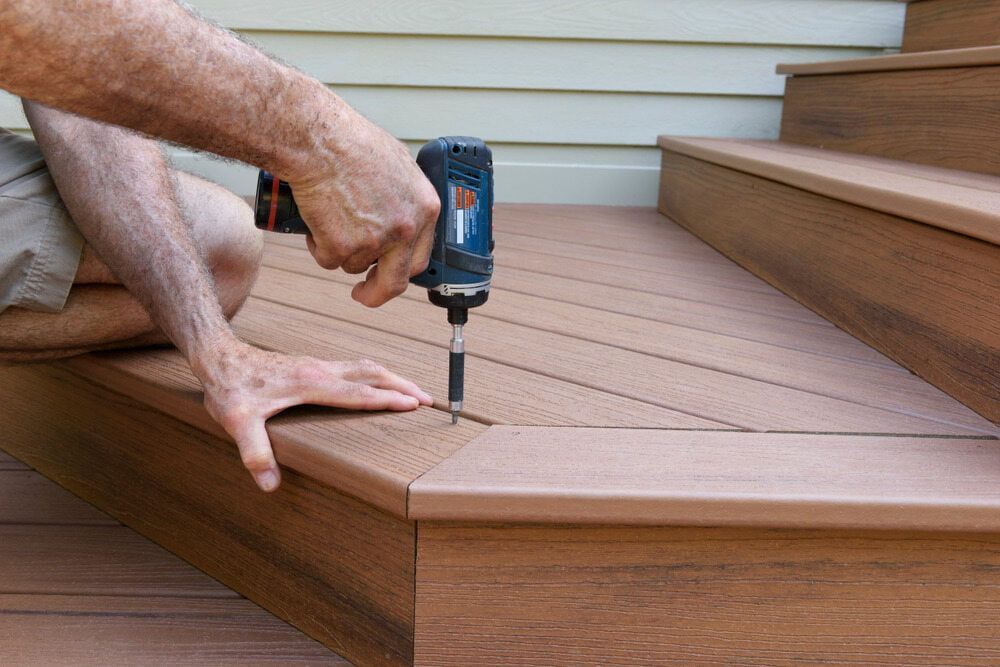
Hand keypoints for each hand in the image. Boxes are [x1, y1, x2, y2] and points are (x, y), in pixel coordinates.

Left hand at [194, 339, 432, 491]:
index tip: (414, 405)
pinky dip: (376, 375)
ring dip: (392, 377)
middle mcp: (320, 370)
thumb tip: (270, 483)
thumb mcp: (236, 422)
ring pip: (366, 367)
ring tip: (413, 391)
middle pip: (372, 374)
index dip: (386, 400)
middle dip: (402, 385)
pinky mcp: (314, 365)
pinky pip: (355, 367)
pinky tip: (377, 384)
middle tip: (428, 399)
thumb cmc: (229, 387)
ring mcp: (318, 365)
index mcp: (310, 382)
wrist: (219, 357)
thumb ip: (254, 452)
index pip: (358, 393)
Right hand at [290, 111, 439, 307]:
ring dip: (339, 249)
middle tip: (363, 293)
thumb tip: (398, 216)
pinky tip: (316, 215)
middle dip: (377, 292)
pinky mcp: (342, 248)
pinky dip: (317, 245)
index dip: (402, 270)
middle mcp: (405, 229)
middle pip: (395, 281)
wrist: (320, 140)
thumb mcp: (397, 167)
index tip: (389, 275)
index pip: (421, 257)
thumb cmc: (352, 143)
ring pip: (353, 264)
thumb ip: (403, 200)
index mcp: (424, 209)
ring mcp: (375, 241)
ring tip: (329, 212)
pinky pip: (327, 259)